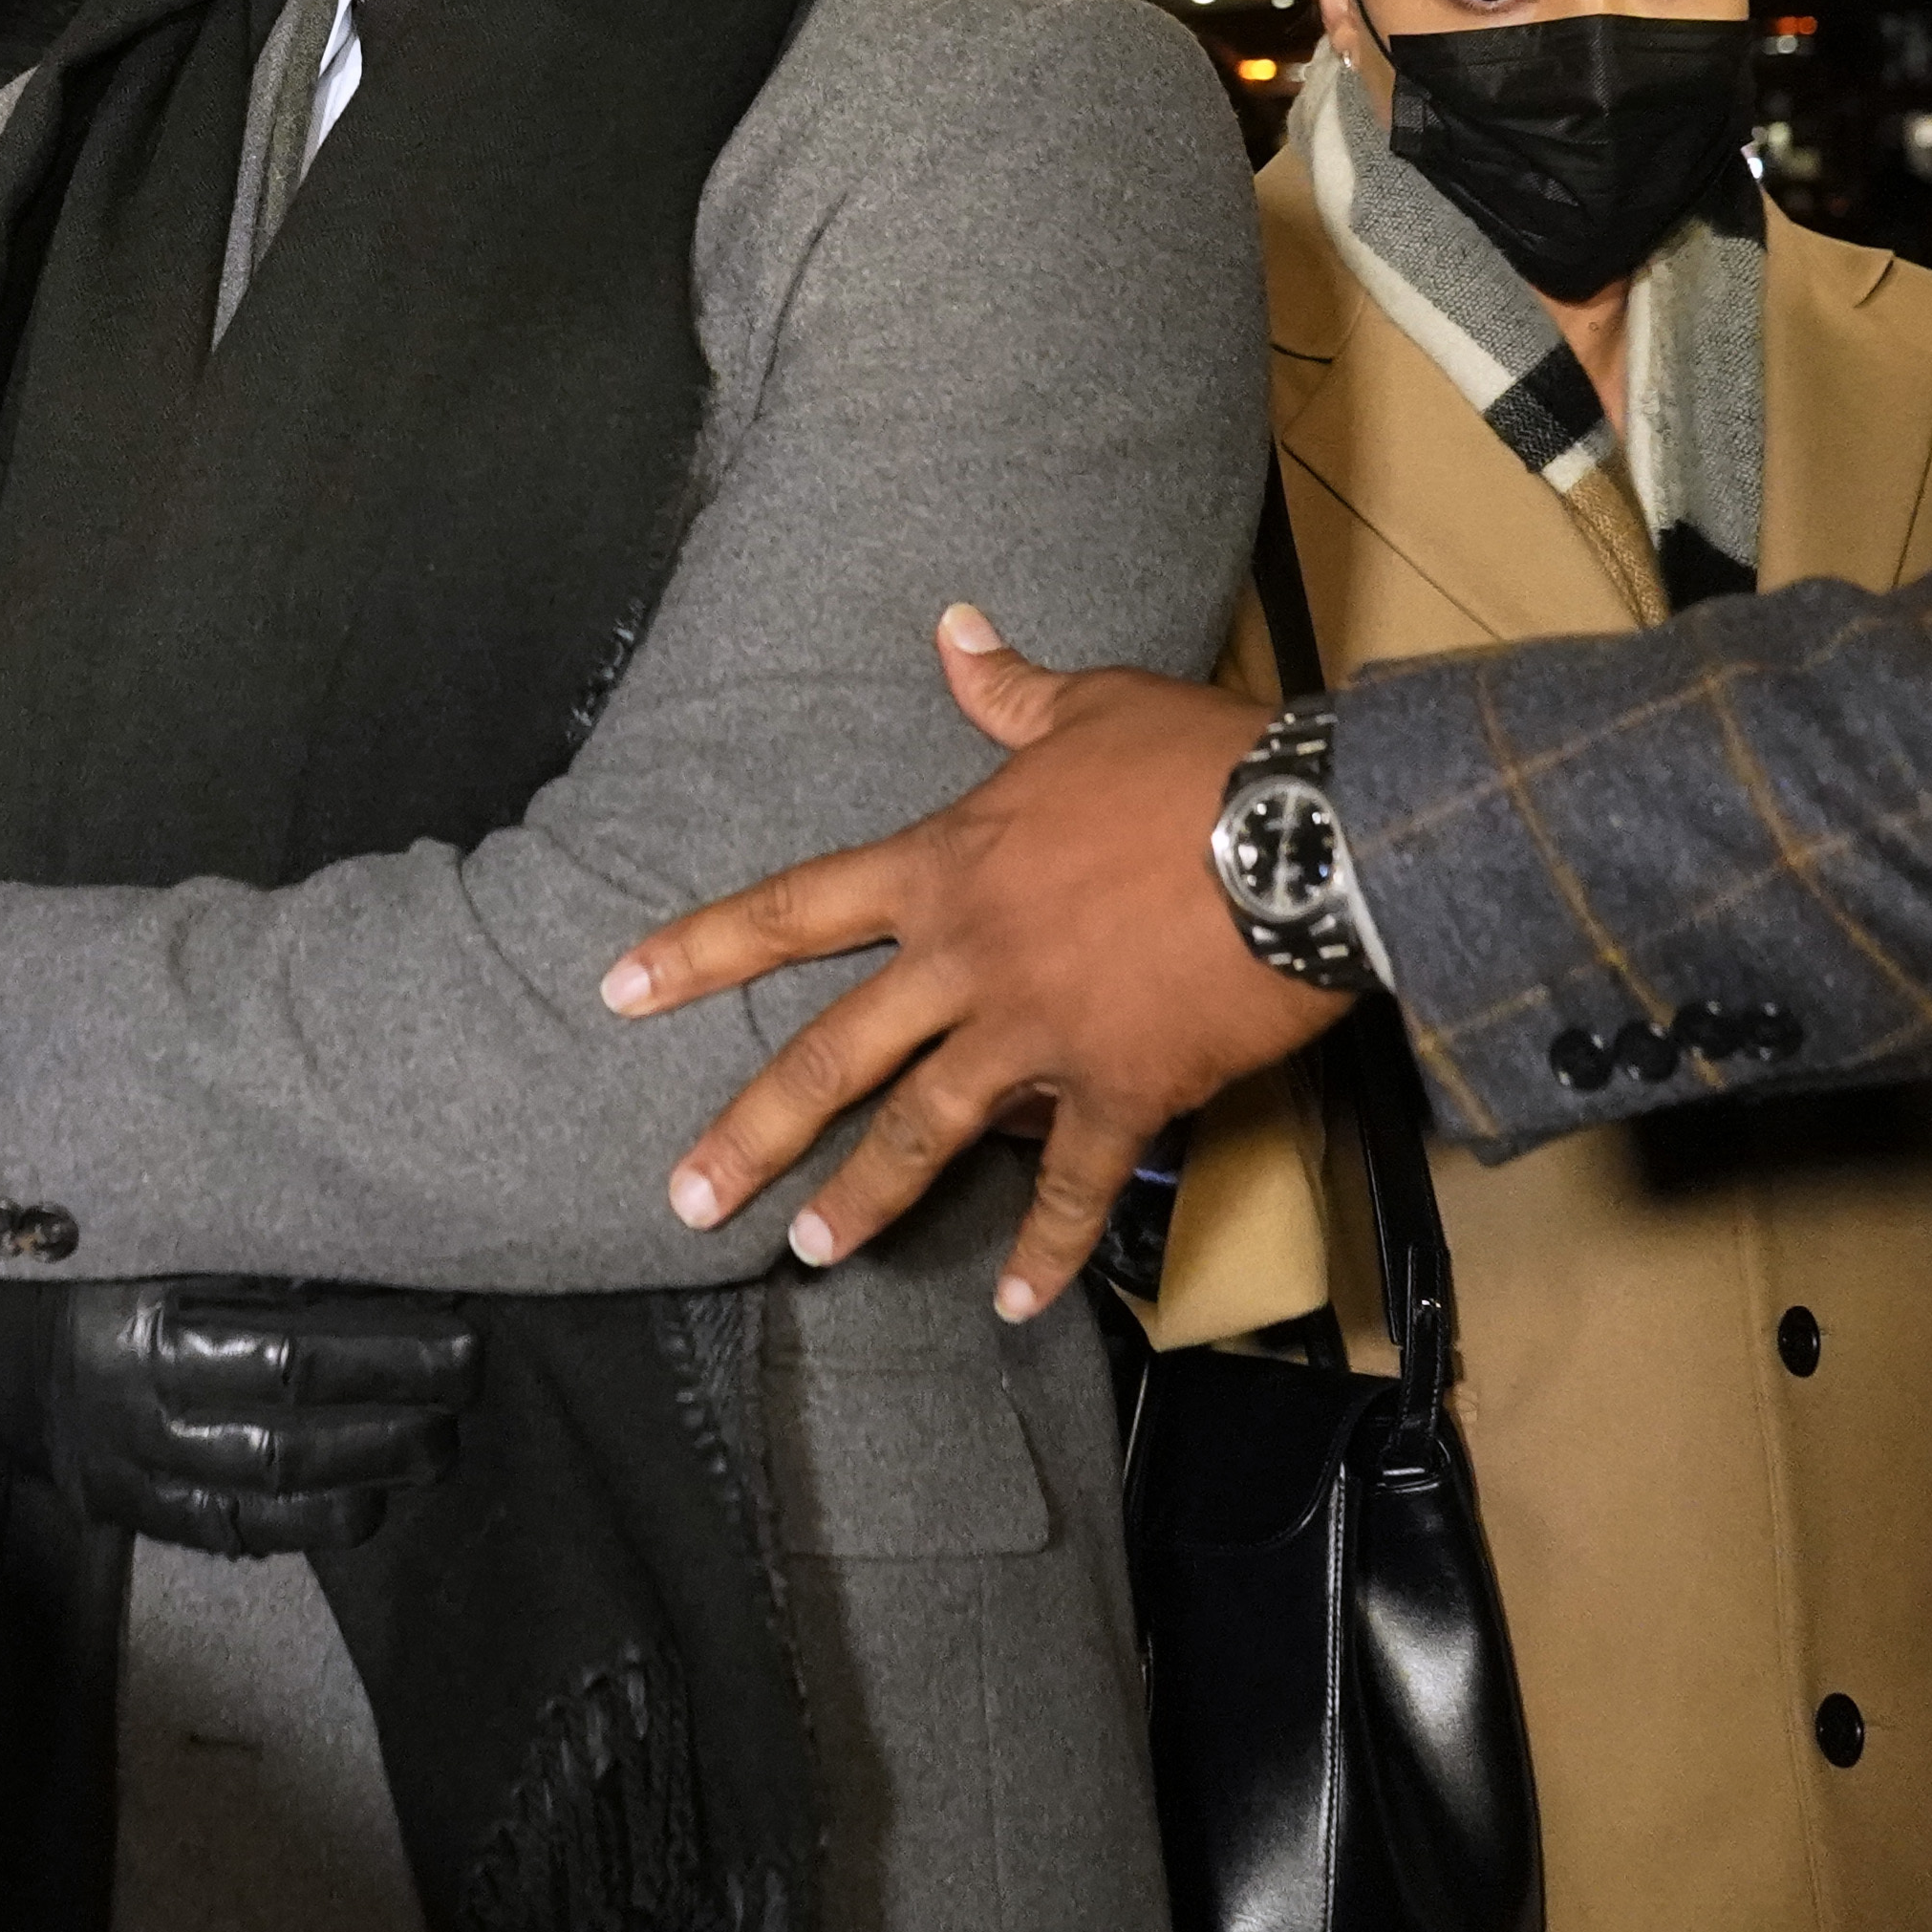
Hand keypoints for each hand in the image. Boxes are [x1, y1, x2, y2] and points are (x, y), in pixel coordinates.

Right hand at [0, 1266, 483, 1555]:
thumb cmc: (55, 1227)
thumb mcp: (138, 1207)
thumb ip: (240, 1229)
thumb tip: (374, 1241)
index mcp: (130, 1308)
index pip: (290, 1337)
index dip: (386, 1342)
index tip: (462, 1326)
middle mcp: (120, 1394)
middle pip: (288, 1414)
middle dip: (394, 1405)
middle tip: (466, 1384)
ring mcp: (112, 1460)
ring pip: (261, 1484)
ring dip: (363, 1472)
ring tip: (434, 1447)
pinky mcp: (107, 1501)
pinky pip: (214, 1529)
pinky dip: (292, 1527)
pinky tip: (356, 1509)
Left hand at [603, 606, 1353, 1322]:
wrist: (1311, 832)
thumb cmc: (1196, 761)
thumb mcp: (1090, 706)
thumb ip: (1006, 688)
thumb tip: (956, 628)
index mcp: (947, 866)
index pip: (795, 908)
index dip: (701, 947)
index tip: (620, 988)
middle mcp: (970, 958)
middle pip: (832, 1052)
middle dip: (751, 1130)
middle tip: (685, 1198)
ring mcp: (1039, 1031)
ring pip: (926, 1131)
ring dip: (865, 1199)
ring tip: (810, 1253)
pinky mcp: (1121, 1087)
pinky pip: (1073, 1184)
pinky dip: (1047, 1250)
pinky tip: (1013, 1303)